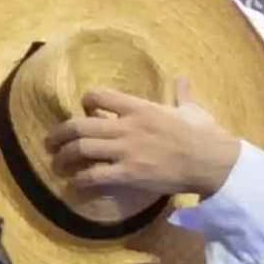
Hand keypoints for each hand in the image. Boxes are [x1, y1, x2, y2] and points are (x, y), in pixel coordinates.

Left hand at [49, 80, 244, 209]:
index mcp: (139, 107)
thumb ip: (181, 94)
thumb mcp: (192, 109)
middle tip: (50, 141)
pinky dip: (80, 180)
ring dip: (63, 157)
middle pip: (79, 125)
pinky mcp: (129, 174)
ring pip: (82, 149)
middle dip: (59, 133)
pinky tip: (73, 184)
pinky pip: (95, 176)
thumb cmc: (204, 134)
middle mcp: (126, 126)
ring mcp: (126, 151)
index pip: (98, 96)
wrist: (212, 161)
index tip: (84, 110)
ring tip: (56, 163)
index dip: (86, 102)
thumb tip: (183, 79)